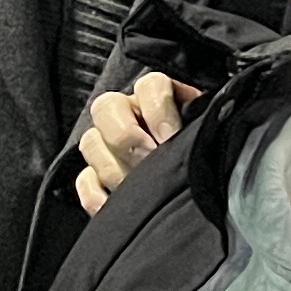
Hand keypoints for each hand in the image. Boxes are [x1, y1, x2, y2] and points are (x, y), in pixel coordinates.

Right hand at [75, 68, 190, 213]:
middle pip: (107, 108)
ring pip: (91, 142)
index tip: (171, 136)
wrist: (198, 187)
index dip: (158, 109)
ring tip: (139, 187)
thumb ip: (204, 130)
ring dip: (113, 168)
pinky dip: (94, 194)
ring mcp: (107, 143)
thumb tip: (204, 137)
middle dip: (129, 138)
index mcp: (158, 98)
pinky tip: (112, 204)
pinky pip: (83, 180)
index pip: (150, 85)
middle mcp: (128, 113)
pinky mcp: (96, 175)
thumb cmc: (204, 154)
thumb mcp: (207, 135)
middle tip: (150, 161)